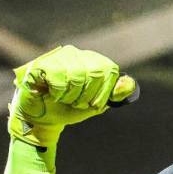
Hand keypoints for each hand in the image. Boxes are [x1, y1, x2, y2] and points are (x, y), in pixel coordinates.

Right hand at [8, 45, 136, 146]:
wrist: (41, 118)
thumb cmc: (68, 108)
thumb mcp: (95, 105)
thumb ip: (113, 95)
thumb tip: (130, 84)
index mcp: (93, 62)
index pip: (110, 69)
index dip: (104, 91)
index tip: (94, 105)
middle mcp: (77, 55)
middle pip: (95, 72)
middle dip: (87, 96)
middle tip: (76, 103)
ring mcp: (59, 57)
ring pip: (76, 75)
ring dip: (70, 96)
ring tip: (62, 99)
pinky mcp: (42, 64)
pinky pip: (57, 76)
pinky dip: (57, 92)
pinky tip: (51, 94)